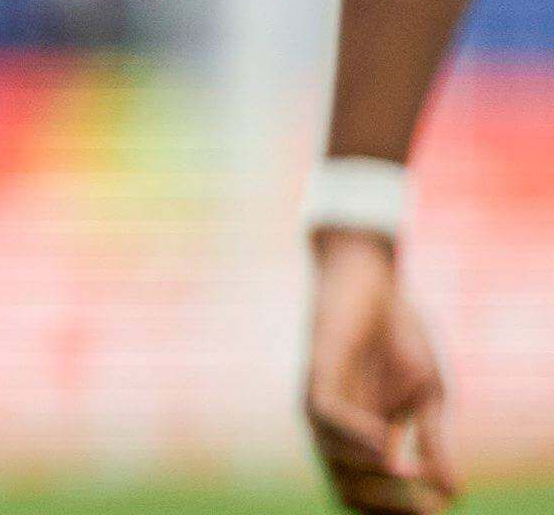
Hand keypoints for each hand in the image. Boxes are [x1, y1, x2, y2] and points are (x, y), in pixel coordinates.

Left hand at [305, 231, 461, 513]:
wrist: (374, 280)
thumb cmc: (398, 336)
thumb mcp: (428, 395)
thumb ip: (434, 439)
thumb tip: (453, 491)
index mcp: (362, 437)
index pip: (368, 492)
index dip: (397, 511)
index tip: (436, 513)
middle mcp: (335, 426)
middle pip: (346, 487)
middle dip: (386, 505)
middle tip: (426, 511)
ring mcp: (323, 398)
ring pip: (333, 457)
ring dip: (375, 475)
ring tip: (412, 478)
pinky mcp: (317, 368)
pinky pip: (325, 413)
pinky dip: (355, 434)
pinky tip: (387, 445)